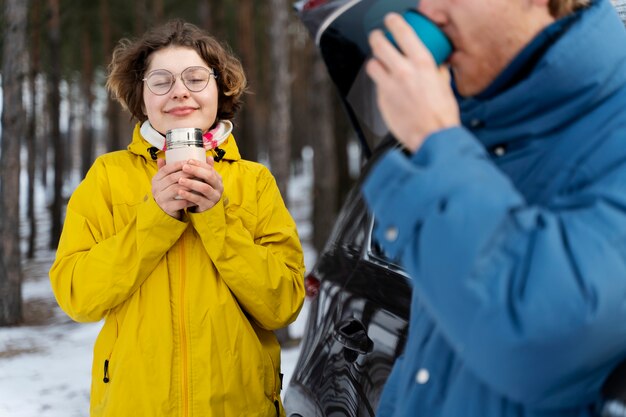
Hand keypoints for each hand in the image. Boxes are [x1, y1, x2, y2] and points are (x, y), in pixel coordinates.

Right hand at [152, 159, 195, 218]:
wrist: (164, 211)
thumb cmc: (168, 192)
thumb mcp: (164, 181)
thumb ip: (164, 170)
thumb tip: (162, 157)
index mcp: (155, 179)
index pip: (165, 169)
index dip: (177, 164)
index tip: (189, 161)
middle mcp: (155, 188)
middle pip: (172, 178)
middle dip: (186, 173)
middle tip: (197, 171)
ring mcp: (161, 199)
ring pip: (176, 189)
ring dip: (189, 185)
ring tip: (199, 182)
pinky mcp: (167, 208)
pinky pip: (180, 202)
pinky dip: (190, 198)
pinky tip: (198, 196)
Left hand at [176, 157, 223, 212]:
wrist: (205, 208)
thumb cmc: (202, 191)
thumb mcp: (205, 180)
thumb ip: (205, 169)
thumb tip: (208, 156)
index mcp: (217, 178)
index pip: (210, 168)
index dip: (199, 164)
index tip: (188, 160)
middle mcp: (219, 187)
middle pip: (209, 176)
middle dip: (196, 171)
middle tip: (184, 167)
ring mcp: (214, 197)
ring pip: (204, 188)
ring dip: (192, 183)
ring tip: (180, 180)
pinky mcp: (208, 206)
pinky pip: (198, 199)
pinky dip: (189, 195)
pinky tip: (180, 192)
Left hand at [366, 13, 459, 152]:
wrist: (431, 136)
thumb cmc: (441, 115)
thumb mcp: (444, 86)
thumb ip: (437, 71)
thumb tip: (437, 65)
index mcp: (421, 63)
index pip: (402, 32)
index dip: (393, 22)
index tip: (391, 20)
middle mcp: (402, 71)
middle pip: (379, 44)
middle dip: (377, 37)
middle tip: (378, 37)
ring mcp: (389, 86)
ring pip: (372, 64)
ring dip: (375, 62)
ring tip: (379, 64)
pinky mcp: (381, 100)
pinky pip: (376, 86)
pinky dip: (380, 84)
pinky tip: (387, 88)